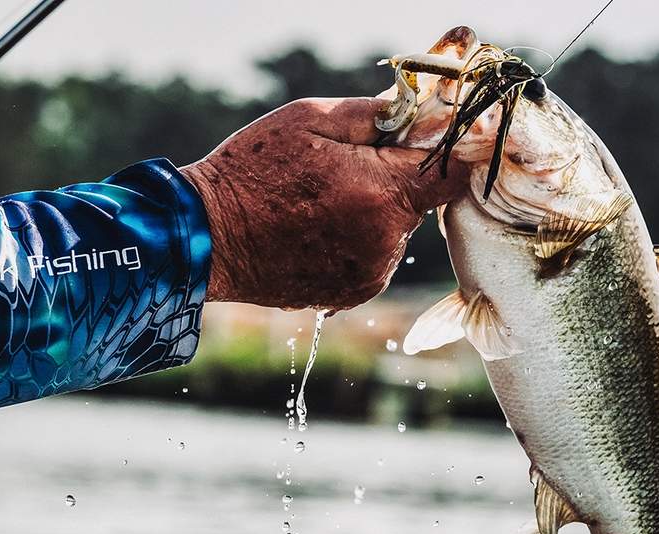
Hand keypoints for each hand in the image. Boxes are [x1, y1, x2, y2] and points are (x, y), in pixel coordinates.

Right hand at [181, 98, 462, 309]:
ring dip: (373, 211)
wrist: (206, 238)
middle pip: (419, 201)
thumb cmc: (251, 172)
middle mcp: (383, 242)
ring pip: (394, 230)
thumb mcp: (310, 119)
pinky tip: (315, 227)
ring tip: (320, 201)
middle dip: (394, 178)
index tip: (425, 139)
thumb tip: (423, 113)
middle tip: (346, 166)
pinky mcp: (351, 294)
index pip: (452, 170)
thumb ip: (376, 115)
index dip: (445, 150)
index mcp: (381, 194)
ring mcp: (368, 274)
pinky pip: (373, 256)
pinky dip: (356, 240)